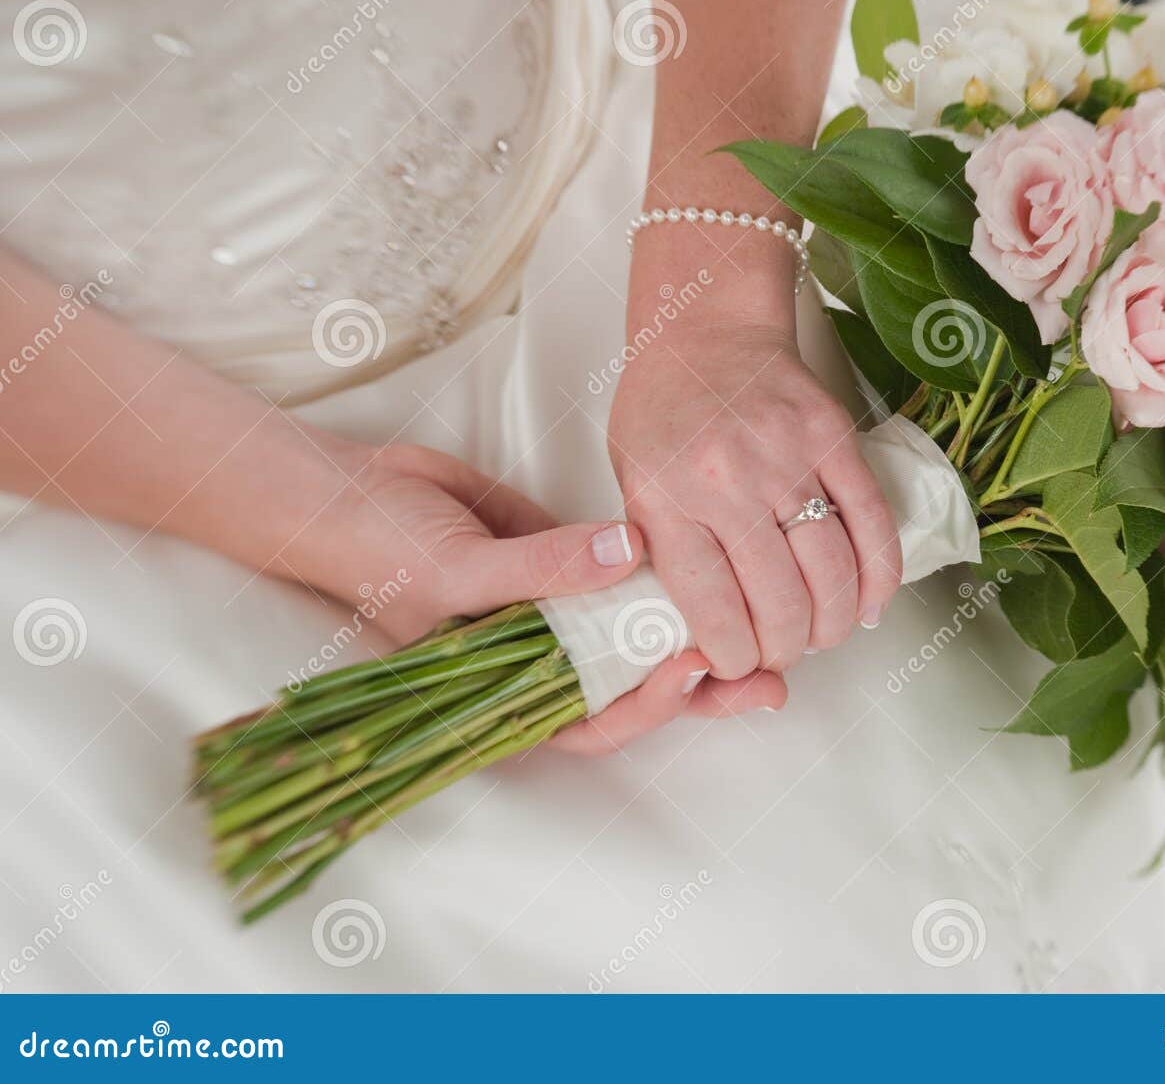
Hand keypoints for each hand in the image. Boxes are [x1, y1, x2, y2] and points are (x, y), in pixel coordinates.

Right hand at [310, 442, 783, 752]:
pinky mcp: (570, 564)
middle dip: (702, 687)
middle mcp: (542, 661)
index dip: (645, 707)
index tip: (692, 669)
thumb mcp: (455, 565)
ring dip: (700, 632)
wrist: (349, 489)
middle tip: (769, 676)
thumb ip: (543, 568)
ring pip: (641, 636)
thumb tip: (629, 554)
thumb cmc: (379, 549)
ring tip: (770, 631)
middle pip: (633, 688)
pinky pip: (630, 576)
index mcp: (506, 690)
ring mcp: (561, 613)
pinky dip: (672, 575)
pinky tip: (720, 566)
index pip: (591, 720)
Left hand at [608, 265, 902, 680]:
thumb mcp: (630, 485)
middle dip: (785, 649)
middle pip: (779, 602)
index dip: (733, 656)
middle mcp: (727, 482)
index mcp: (666, 499)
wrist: (705, 330)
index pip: (712, 609)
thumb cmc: (662, 412)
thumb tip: (707, 634)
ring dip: (832, 623)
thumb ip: (663, 553)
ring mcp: (786, 458)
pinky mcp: (833, 438)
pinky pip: (872, 523)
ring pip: (831, 572)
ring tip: (822, 633)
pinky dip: (878, 576)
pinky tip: (868, 603)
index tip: (737, 665)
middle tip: (782, 653)